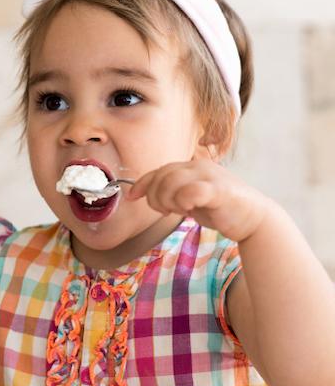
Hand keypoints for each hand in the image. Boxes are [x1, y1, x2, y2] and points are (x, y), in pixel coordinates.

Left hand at [126, 159, 268, 242]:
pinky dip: (184, 200)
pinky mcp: (219, 191)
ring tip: (177, 210)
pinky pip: (192, 191)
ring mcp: (210, 177)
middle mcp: (199, 167)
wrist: (253, 218)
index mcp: (192, 166)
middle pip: (162, 176)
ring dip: (167, 200)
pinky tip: (188, 209)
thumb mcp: (191, 198)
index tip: (132, 197)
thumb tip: (147, 193)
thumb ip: (172, 193)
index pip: (159, 170)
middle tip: (164, 211)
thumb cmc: (220, 208)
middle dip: (154, 196)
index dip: (142, 183)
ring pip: (172, 182)